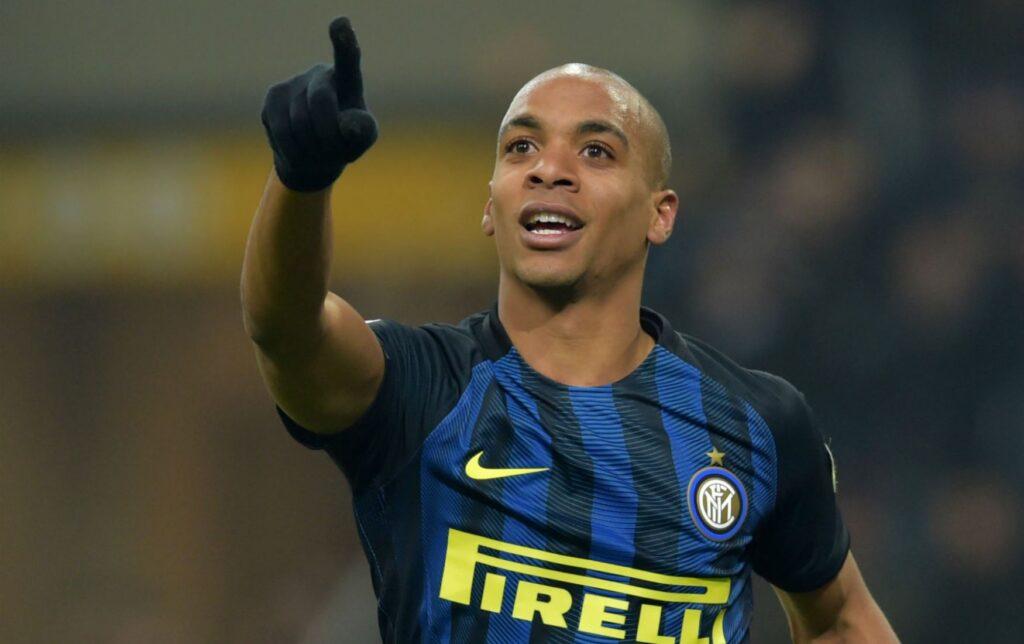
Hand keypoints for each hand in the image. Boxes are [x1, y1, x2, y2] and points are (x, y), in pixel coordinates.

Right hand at [260, 17, 378, 191]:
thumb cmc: (346, 138)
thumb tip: (347, 126)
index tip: (342, 24)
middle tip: (334, 154)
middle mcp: (320, 73)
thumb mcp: (362, 137)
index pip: (348, 59)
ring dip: (311, 148)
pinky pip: (282, 131)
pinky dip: (294, 150)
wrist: (314, 153)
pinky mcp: (273, 98)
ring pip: (298, 121)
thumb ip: (362, 130)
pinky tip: (299, 150)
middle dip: (327, 134)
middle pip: (320, 101)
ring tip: (318, 154)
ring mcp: (293, 82)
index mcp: (348, 79)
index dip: (344, 42)